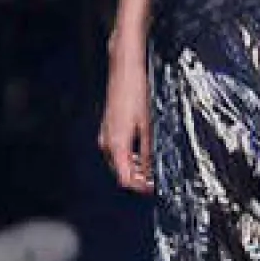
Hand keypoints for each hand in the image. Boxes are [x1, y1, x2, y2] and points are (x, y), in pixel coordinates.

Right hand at [99, 38, 153, 192]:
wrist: (124, 72)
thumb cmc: (135, 93)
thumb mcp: (148, 126)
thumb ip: (148, 151)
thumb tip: (151, 170)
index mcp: (116, 145)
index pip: (125, 178)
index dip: (139, 186)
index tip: (151, 188)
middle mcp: (107, 142)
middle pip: (120, 172)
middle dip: (137, 178)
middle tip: (154, 180)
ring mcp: (105, 135)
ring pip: (118, 162)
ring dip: (133, 168)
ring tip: (150, 168)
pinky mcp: (108, 128)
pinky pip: (117, 150)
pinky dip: (128, 156)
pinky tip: (141, 153)